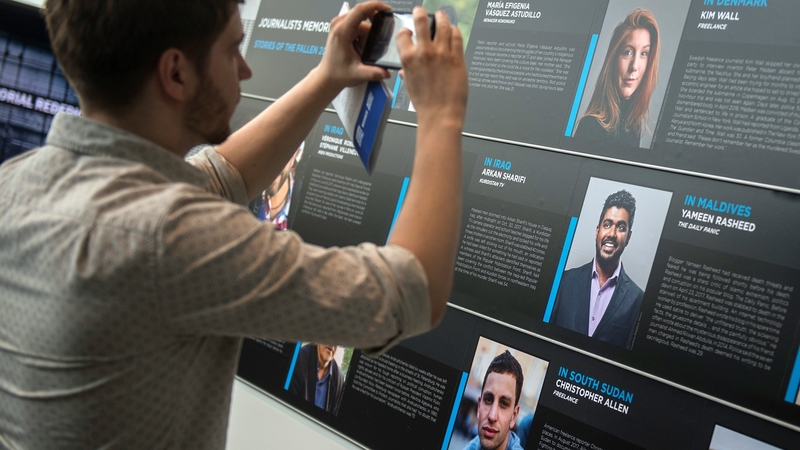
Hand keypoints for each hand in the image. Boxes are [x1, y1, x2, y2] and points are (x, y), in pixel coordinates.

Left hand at [317, 1, 391, 90]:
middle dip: (372, 30)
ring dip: (367, 36)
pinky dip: (363, 36)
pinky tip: (359, 48)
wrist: (327, 77)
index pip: (360, 9)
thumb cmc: (337, 73)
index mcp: (342, 31)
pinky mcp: (342, 27)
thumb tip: (386, 71)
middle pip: (364, 16)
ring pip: (363, 23)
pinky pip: (359, 26)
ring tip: (361, 51)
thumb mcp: (357, 74)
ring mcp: (340, 24)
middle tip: (371, 46)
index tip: (387, 9)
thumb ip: (373, 73)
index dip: (375, 6)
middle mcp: (339, 24)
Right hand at [396, 7, 467, 125]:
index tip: (408, 31)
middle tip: (421, 11)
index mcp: (408, 59)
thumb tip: (408, 70)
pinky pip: (456, 36)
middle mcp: (424, 52)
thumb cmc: (425, 105)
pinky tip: (453, 30)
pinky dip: (454, 30)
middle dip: (420, 13)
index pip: (403, 35)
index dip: (405, 31)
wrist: (440, 114)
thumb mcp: (410, 86)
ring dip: (441, 18)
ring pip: (442, 25)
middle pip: (421, 21)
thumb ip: (408, 73)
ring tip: (442, 16)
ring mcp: (442, 53)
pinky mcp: (457, 57)